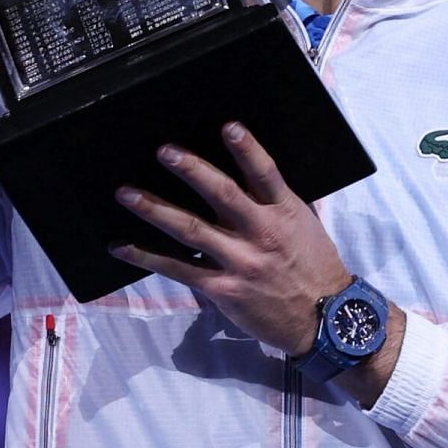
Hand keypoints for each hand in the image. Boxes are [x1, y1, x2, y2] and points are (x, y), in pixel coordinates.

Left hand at [111, 123, 349, 358]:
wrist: (324, 319)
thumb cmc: (314, 267)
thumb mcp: (305, 226)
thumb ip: (279, 202)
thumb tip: (254, 174)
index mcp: (284, 213)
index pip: (266, 174)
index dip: (248, 150)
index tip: (229, 127)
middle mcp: (261, 233)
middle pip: (223, 195)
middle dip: (192, 171)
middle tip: (165, 151)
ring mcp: (240, 262)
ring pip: (191, 230)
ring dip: (155, 209)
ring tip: (127, 193)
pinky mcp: (222, 289)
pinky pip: (179, 270)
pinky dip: (148, 257)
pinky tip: (123, 247)